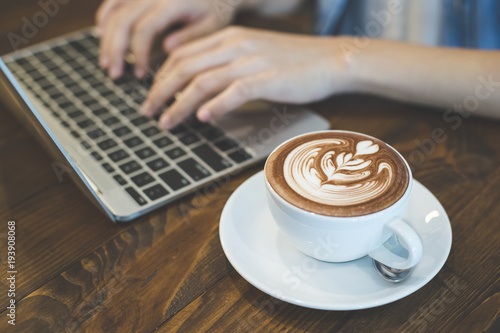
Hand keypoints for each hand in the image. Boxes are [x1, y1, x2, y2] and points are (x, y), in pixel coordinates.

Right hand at [96, 0, 237, 78]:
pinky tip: (101, 34)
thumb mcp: (211, 26)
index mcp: (171, 2)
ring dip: (106, 37)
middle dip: (115, 50)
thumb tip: (166, 49)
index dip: (139, 54)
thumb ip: (189, 37)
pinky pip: (115, 0)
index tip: (140, 75)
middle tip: (114, 75)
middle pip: (123, 20)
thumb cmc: (216, 9)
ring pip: (114, 10)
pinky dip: (105, 16)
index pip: (144, 29)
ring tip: (106, 62)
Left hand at [141, 27, 350, 129]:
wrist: (330, 59)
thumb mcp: (253, 54)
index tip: (152, 95)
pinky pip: (233, 92)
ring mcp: (250, 61)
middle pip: (184, 67)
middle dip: (160, 91)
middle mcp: (234, 45)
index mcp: (228, 37)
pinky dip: (215, 106)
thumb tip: (201, 88)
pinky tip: (202, 118)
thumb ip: (225, 64)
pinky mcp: (267, 78)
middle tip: (147, 111)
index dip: (161, 76)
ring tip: (166, 122)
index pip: (182, 54)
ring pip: (202, 82)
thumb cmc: (293, 61)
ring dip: (179, 104)